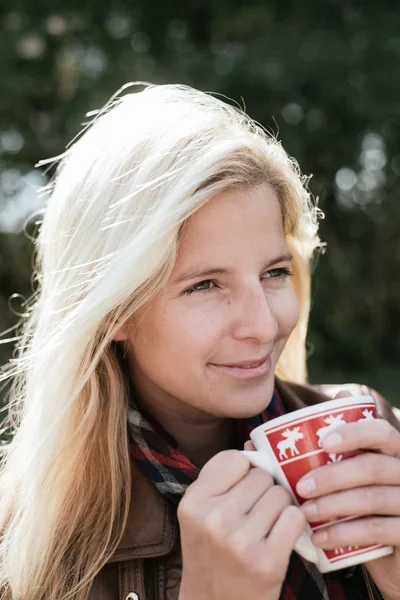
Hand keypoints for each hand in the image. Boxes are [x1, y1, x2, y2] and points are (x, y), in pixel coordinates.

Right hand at [177, 449, 306, 599]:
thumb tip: (253, 441)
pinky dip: (293, 524)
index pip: (234, 459)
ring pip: (281, 494)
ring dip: (281, 506)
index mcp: (193, 502)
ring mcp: (240, 541)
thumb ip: (224, 476)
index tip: (243, 487)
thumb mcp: (203, 514)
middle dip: (265, 489)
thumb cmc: (211, 554)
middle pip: (261, 475)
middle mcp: (213, 519)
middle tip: (257, 511)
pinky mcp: (267, 561)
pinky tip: (281, 536)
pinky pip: (294, 517)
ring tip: (268, 524)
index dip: (245, 470)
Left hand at [296, 393, 399, 599]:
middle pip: (373, 466)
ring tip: (304, 513)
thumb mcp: (337, 477)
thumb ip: (307, 455)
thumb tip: (253, 441)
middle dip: (333, 475)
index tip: (322, 441)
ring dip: (334, 504)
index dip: (353, 432)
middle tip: (301, 487)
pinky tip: (319, 537)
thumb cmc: (353, 505)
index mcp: (391, 451)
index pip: (380, 431)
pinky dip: (345, 532)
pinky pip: (379, 530)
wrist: (388, 555)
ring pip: (374, 497)